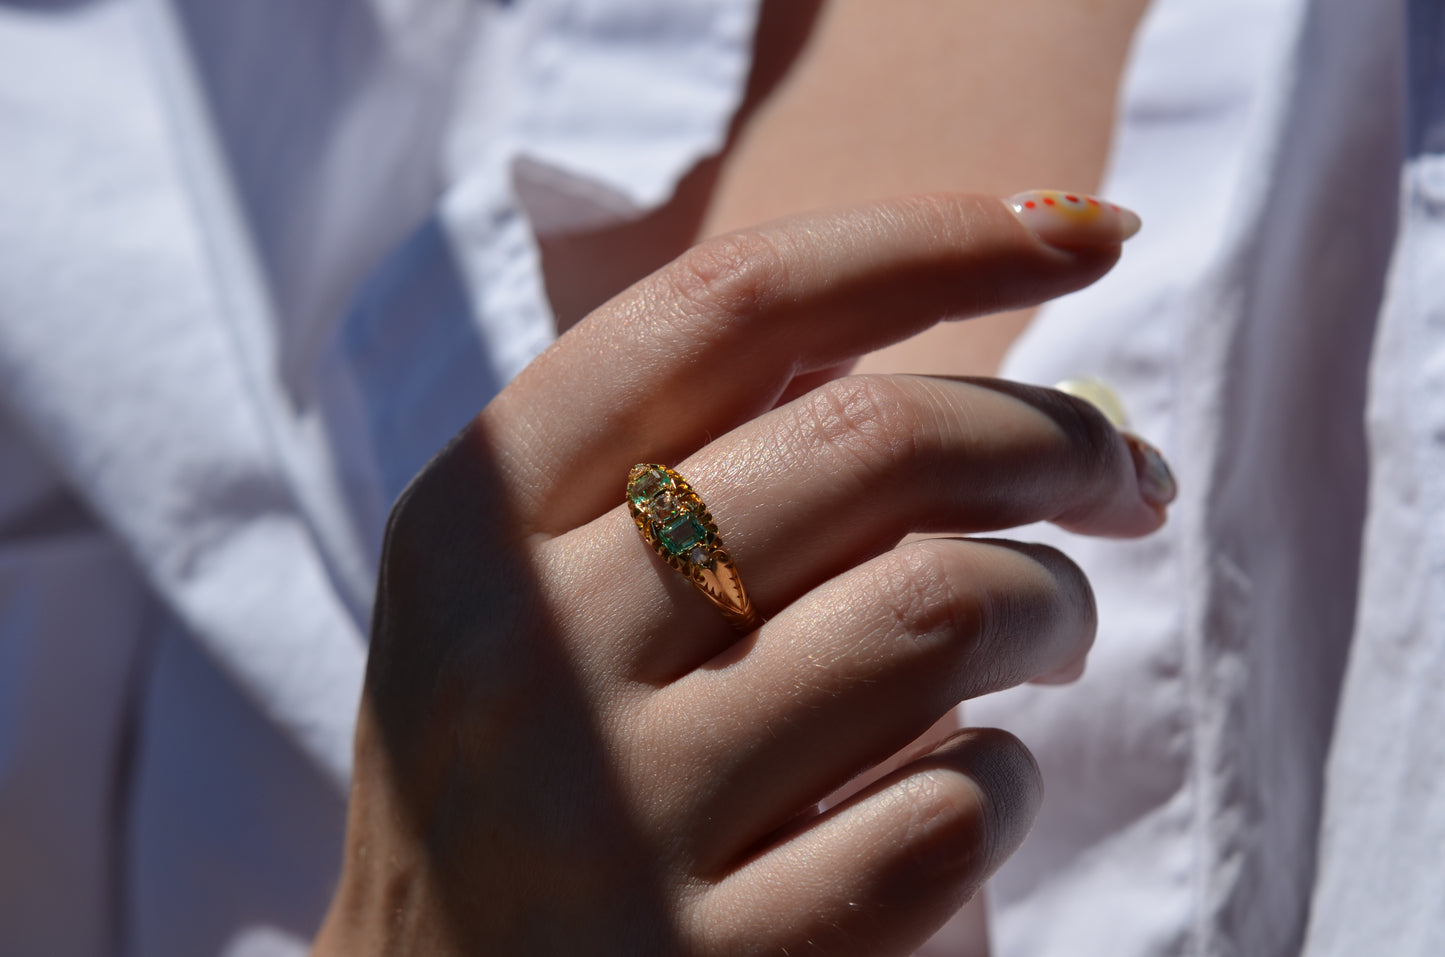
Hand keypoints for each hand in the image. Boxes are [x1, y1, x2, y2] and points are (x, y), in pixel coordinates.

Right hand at [312, 192, 1165, 955]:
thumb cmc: (510, 790)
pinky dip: (1006, 783)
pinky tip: (978, 784)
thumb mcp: (517, 602)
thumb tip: (901, 334)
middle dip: (1050, 437)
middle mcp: (526, 650)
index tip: (1079, 231)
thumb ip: (657, 463)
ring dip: (1049, 605)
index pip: (725, 305)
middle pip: (864, 440)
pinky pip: (946, 816)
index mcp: (474, 524)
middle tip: (1126, 473)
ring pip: (936, 617)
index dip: (927, 238)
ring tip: (1056, 629)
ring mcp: (614, 818)